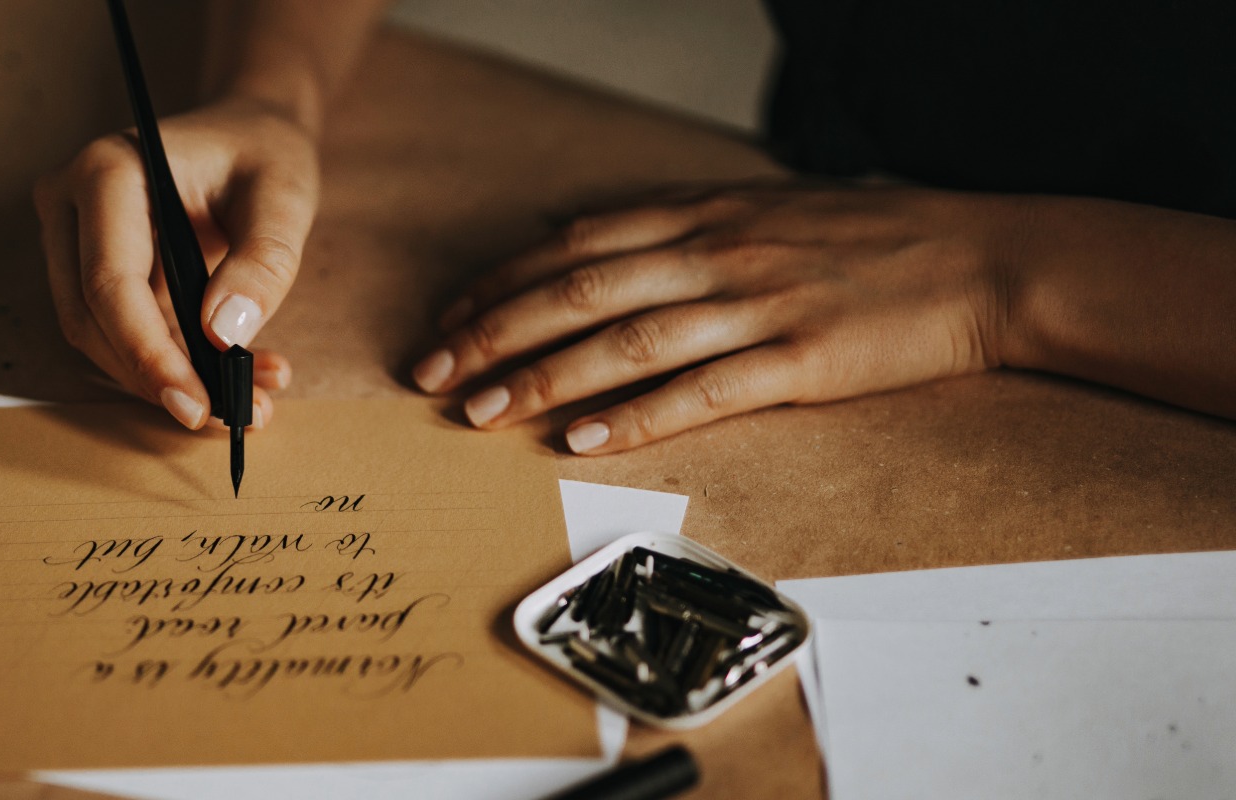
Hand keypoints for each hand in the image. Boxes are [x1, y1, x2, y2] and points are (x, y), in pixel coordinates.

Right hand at [34, 98, 317, 429]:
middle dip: (157, 377)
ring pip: (98, 338)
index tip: (198, 403)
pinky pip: (118, 334)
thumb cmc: (263, 152)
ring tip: (250, 396)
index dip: (149, 354)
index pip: (109, 284)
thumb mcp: (285, 197)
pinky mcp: (89, 270)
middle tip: (230, 413)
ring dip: (166, 379)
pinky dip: (171, 364)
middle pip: (92, 320)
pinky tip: (235, 374)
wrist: (249, 134)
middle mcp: (70, 204)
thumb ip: (262, 263)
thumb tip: (224, 336)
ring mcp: (72, 239)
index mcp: (107, 171)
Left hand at [414, 184, 1024, 452]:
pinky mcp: (799, 363)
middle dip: (492, 332)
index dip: (499, 281)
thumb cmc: (868, 240)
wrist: (983, 262)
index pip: (573, 244)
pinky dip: (636, 418)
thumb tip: (576, 226)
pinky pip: (701, 393)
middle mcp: (717, 253)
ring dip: (542, 379)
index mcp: (704, 214)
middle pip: (577, 290)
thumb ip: (671, 221)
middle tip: (429, 372)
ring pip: (624, 342)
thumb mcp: (760, 207)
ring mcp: (757, 307)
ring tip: (479, 413)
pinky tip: (583, 440)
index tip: (446, 316)